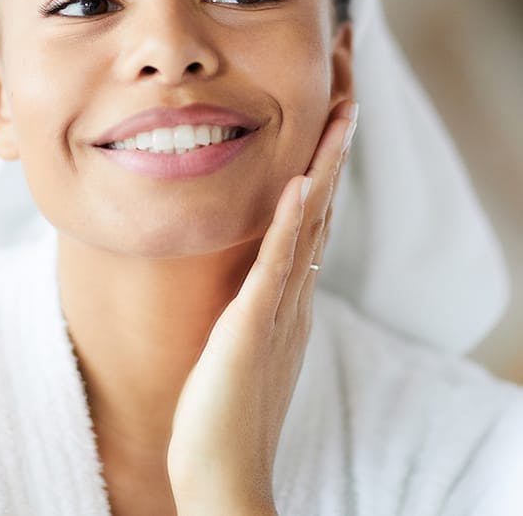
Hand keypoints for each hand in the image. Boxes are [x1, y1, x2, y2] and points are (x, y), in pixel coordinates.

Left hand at [167, 99, 358, 514]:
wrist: (222, 472)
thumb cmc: (224, 409)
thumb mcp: (246, 341)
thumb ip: (257, 304)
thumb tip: (261, 273)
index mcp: (289, 296)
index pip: (313, 219)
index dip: (324, 168)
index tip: (329, 122)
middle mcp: (294, 296)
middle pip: (322, 210)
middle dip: (334, 152)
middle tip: (347, 98)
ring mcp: (278, 309)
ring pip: (308, 226)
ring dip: (324, 169)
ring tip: (339, 117)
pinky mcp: (252, 326)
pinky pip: (273, 266)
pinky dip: (289, 223)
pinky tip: (299, 183)